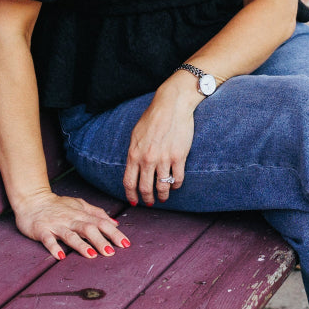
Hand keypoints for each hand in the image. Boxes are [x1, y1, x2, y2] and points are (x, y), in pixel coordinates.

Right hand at [13, 189, 127, 260]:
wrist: (32, 199)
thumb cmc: (57, 205)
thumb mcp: (79, 205)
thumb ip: (96, 213)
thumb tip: (115, 223)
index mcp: (81, 214)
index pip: (101, 222)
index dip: (113, 233)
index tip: (126, 244)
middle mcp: (70, 219)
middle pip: (88, 229)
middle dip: (101, 240)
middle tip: (111, 252)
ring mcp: (56, 225)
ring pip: (70, 235)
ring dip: (81, 245)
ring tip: (92, 255)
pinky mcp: (41, 231)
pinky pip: (48, 239)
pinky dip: (54, 247)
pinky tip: (60, 256)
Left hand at [124, 81, 199, 205]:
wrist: (171, 106)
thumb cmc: (152, 118)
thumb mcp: (135, 135)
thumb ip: (134, 153)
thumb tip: (133, 169)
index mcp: (134, 154)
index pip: (129, 182)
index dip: (131, 196)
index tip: (134, 201)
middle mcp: (147, 159)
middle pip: (145, 189)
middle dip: (147, 199)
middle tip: (150, 203)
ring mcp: (164, 159)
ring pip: (162, 187)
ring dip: (163, 196)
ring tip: (164, 197)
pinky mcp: (179, 157)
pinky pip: (177, 178)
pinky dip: (176, 185)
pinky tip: (175, 185)